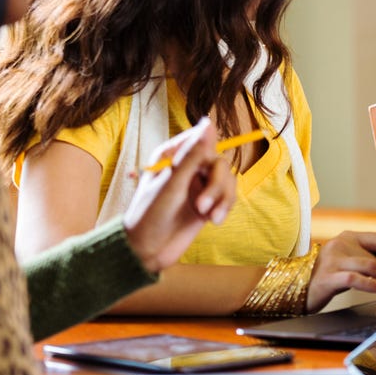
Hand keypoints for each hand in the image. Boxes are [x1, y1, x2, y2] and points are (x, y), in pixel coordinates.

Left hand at [122, 118, 235, 272]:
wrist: (147, 251)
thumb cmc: (150, 215)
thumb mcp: (172, 183)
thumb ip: (192, 154)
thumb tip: (208, 123)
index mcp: (172, 155)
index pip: (201, 140)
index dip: (208, 152)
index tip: (205, 171)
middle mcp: (187, 167)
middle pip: (218, 163)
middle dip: (216, 185)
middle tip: (203, 207)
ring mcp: (198, 186)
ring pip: (227, 180)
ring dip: (222, 198)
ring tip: (211, 217)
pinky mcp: (208, 203)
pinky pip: (228, 196)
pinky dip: (225, 207)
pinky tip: (215, 220)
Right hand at [305, 231, 375, 312]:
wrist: (298, 290)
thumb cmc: (329, 279)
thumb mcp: (349, 263)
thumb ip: (369, 261)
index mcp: (349, 236)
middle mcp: (342, 243)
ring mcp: (334, 259)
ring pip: (372, 266)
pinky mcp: (327, 276)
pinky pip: (354, 278)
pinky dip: (372, 284)